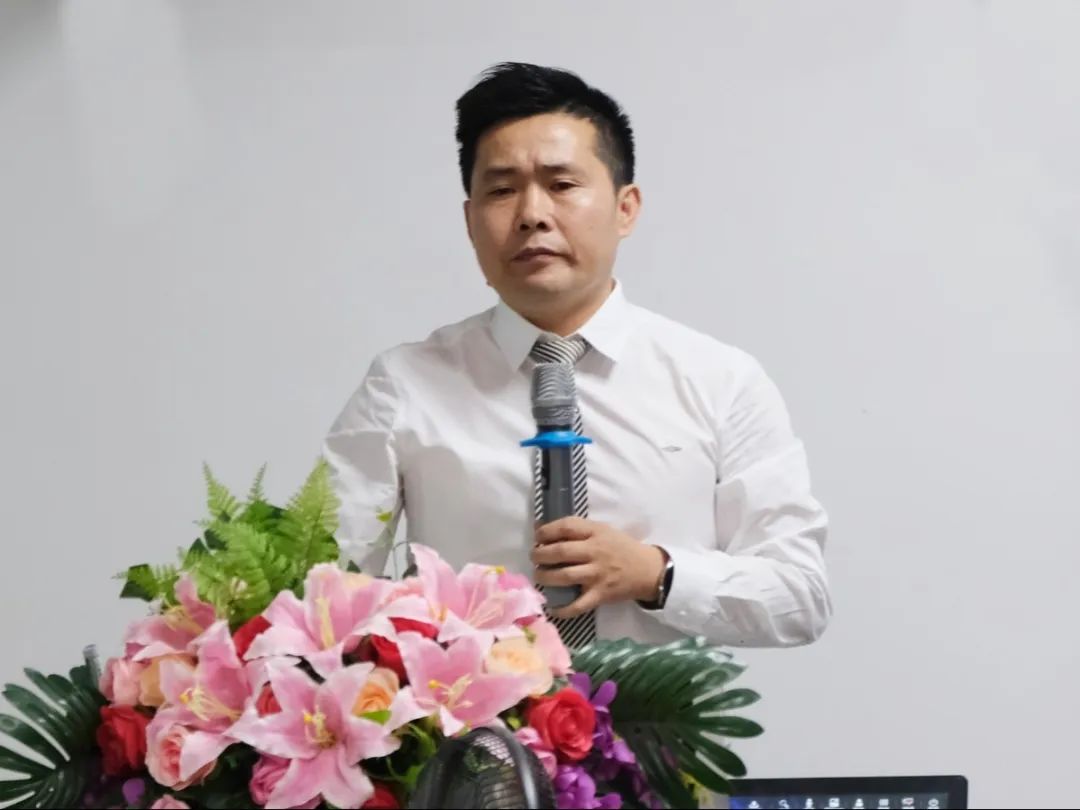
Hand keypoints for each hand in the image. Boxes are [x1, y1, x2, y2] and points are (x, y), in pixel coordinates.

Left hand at [531, 517, 665, 618]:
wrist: (648, 570)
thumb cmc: (621, 547)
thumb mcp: (602, 530)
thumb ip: (577, 529)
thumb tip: (542, 528)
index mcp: (595, 533)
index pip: (565, 527)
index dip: (546, 531)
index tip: (537, 536)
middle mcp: (595, 552)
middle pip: (560, 552)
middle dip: (540, 554)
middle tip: (534, 557)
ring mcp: (597, 575)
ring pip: (564, 576)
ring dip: (545, 576)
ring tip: (539, 575)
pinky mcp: (600, 595)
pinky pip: (578, 605)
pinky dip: (562, 609)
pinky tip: (551, 608)